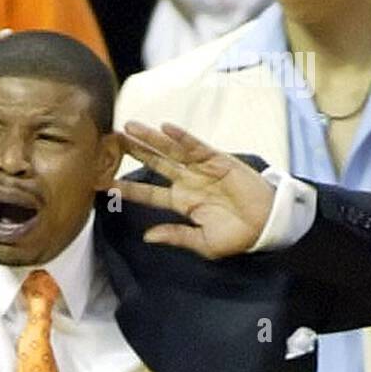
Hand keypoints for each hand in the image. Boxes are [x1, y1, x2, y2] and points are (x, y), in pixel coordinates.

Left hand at [112, 121, 274, 258]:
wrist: (265, 226)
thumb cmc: (236, 237)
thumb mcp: (201, 243)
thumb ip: (175, 236)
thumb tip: (147, 237)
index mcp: (182, 203)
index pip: (149, 193)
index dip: (128, 189)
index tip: (105, 183)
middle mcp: (188, 182)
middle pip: (155, 164)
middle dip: (134, 152)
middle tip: (111, 140)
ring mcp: (201, 169)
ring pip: (171, 150)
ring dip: (150, 139)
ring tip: (129, 128)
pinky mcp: (218, 161)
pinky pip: (197, 147)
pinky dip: (182, 138)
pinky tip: (165, 129)